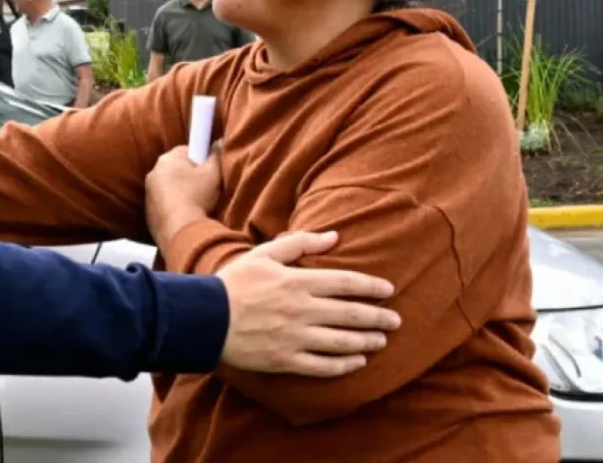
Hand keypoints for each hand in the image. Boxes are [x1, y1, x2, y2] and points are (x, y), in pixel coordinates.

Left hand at [145, 143, 222, 247]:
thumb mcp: (213, 173)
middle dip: (190, 176)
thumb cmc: (197, 196)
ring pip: (169, 187)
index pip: (186, 150)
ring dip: (181, 193)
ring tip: (197, 205)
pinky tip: (186, 216)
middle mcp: (153, 173)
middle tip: (205, 188)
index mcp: (167, 159)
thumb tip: (219, 140)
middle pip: (177, 169)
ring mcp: (148, 194)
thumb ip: (217, 154)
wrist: (180, 231)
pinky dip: (174, 208)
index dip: (200, 159)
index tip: (208, 170)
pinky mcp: (148, 213)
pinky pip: (164, 205)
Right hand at [216, 231, 398, 377]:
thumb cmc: (235, 282)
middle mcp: (302, 310)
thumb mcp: (265, 254)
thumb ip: (300, 244)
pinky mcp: (286, 360)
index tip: (388, 289)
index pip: (346, 282)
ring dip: (366, 341)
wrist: (206, 318)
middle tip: (396, 320)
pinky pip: (323, 366)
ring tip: (381, 341)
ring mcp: (295, 337)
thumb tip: (333, 236)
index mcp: (298, 281)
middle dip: (378, 317)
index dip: (371, 286)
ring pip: (342, 342)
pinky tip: (357, 363)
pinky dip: (344, 365)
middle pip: (351, 314)